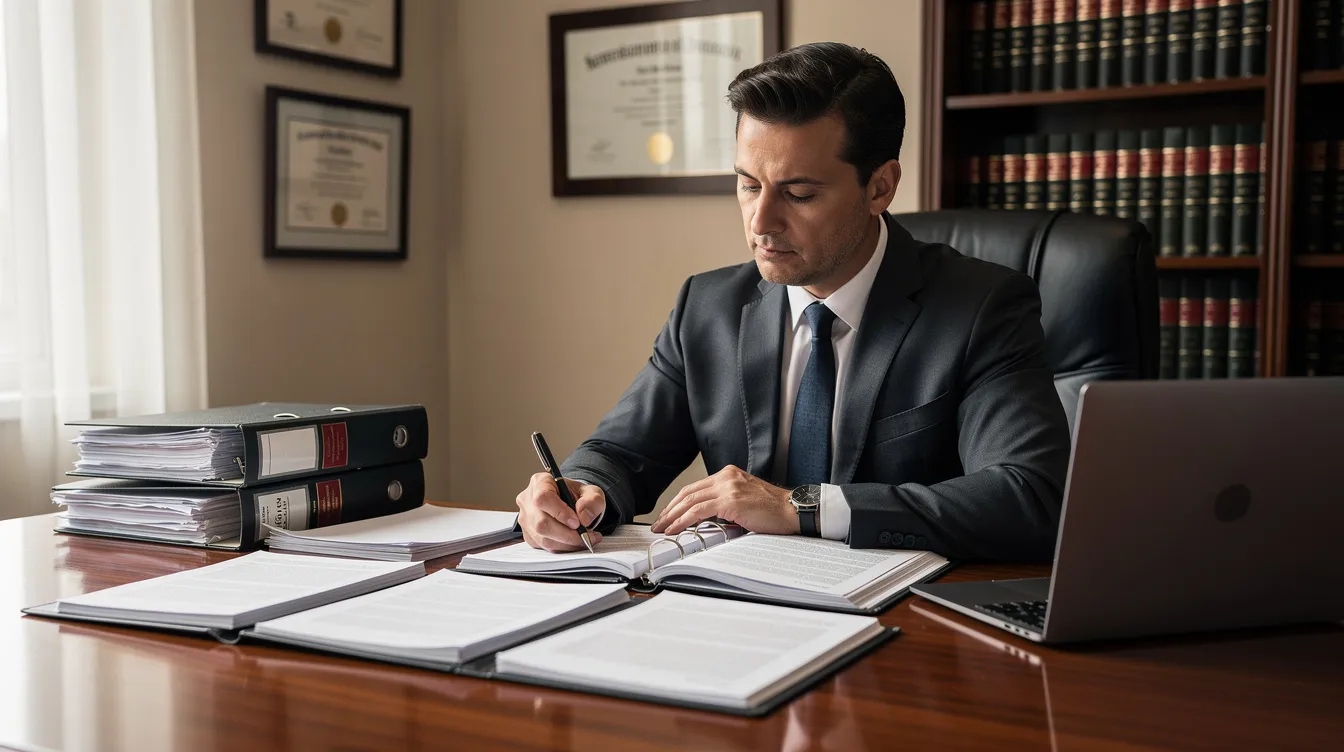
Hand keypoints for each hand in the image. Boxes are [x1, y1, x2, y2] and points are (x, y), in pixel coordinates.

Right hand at [515, 473, 605, 551]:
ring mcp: (526, 519)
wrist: (573, 505)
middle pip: (541, 523)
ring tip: (585, 539)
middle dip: (567, 534)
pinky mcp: (529, 535)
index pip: (543, 498)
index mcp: (540, 482)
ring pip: (543, 538)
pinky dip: (562, 547)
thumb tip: (583, 517)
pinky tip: (574, 542)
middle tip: (586, 535)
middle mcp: (528, 500)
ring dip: (567, 543)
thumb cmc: (578, 496)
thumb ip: (592, 501)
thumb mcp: (592, 493)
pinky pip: (544, 546)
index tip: (577, 522)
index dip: (560, 512)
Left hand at [650, 465, 797, 535]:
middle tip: (659, 524)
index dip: (678, 503)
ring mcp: (728, 487)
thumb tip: (705, 520)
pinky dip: (683, 520)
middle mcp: (726, 477)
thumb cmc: (773, 511)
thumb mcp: (745, 500)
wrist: (793, 511)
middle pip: (688, 492)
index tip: (669, 515)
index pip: (696, 488)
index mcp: (728, 474)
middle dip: (670, 510)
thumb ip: (725, 504)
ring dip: (672, 516)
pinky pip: (698, 511)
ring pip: (690, 501)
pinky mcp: (730, 500)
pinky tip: (676, 529)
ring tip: (663, 529)